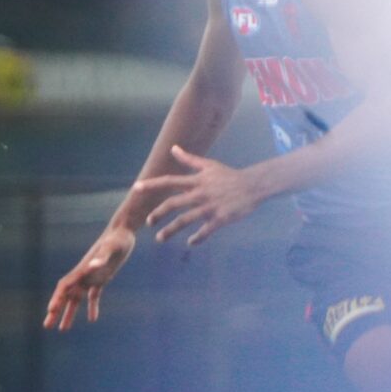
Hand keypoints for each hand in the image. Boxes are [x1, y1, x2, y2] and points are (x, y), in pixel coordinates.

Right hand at [44, 226, 135, 330]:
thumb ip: (101, 256)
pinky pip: (93, 296)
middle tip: (47, 326)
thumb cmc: (117, 238)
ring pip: (76, 299)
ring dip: (69, 313)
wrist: (122, 232)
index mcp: (82, 269)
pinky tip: (92, 319)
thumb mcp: (110, 247)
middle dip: (56, 311)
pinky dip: (92, 307)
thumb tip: (92, 265)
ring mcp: (91, 277)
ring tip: (63, 329)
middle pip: (65, 296)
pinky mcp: (102, 278)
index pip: (65, 287)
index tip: (51, 311)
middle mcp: (83, 275)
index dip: (57, 298)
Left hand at [137, 146, 264, 246]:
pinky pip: (205, 231)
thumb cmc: (229, 175)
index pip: (169, 181)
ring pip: (185, 220)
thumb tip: (173, 148)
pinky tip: (190, 243)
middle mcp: (199, 194)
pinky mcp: (220, 218)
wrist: (254, 185)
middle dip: (158, 214)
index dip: (152, 184)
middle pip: (173, 204)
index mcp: (196, 181)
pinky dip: (197, 238)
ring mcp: (209, 207)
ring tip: (159, 238)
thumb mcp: (209, 165)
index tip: (136, 187)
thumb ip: (189, 159)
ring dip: (170, 230)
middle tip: (149, 222)